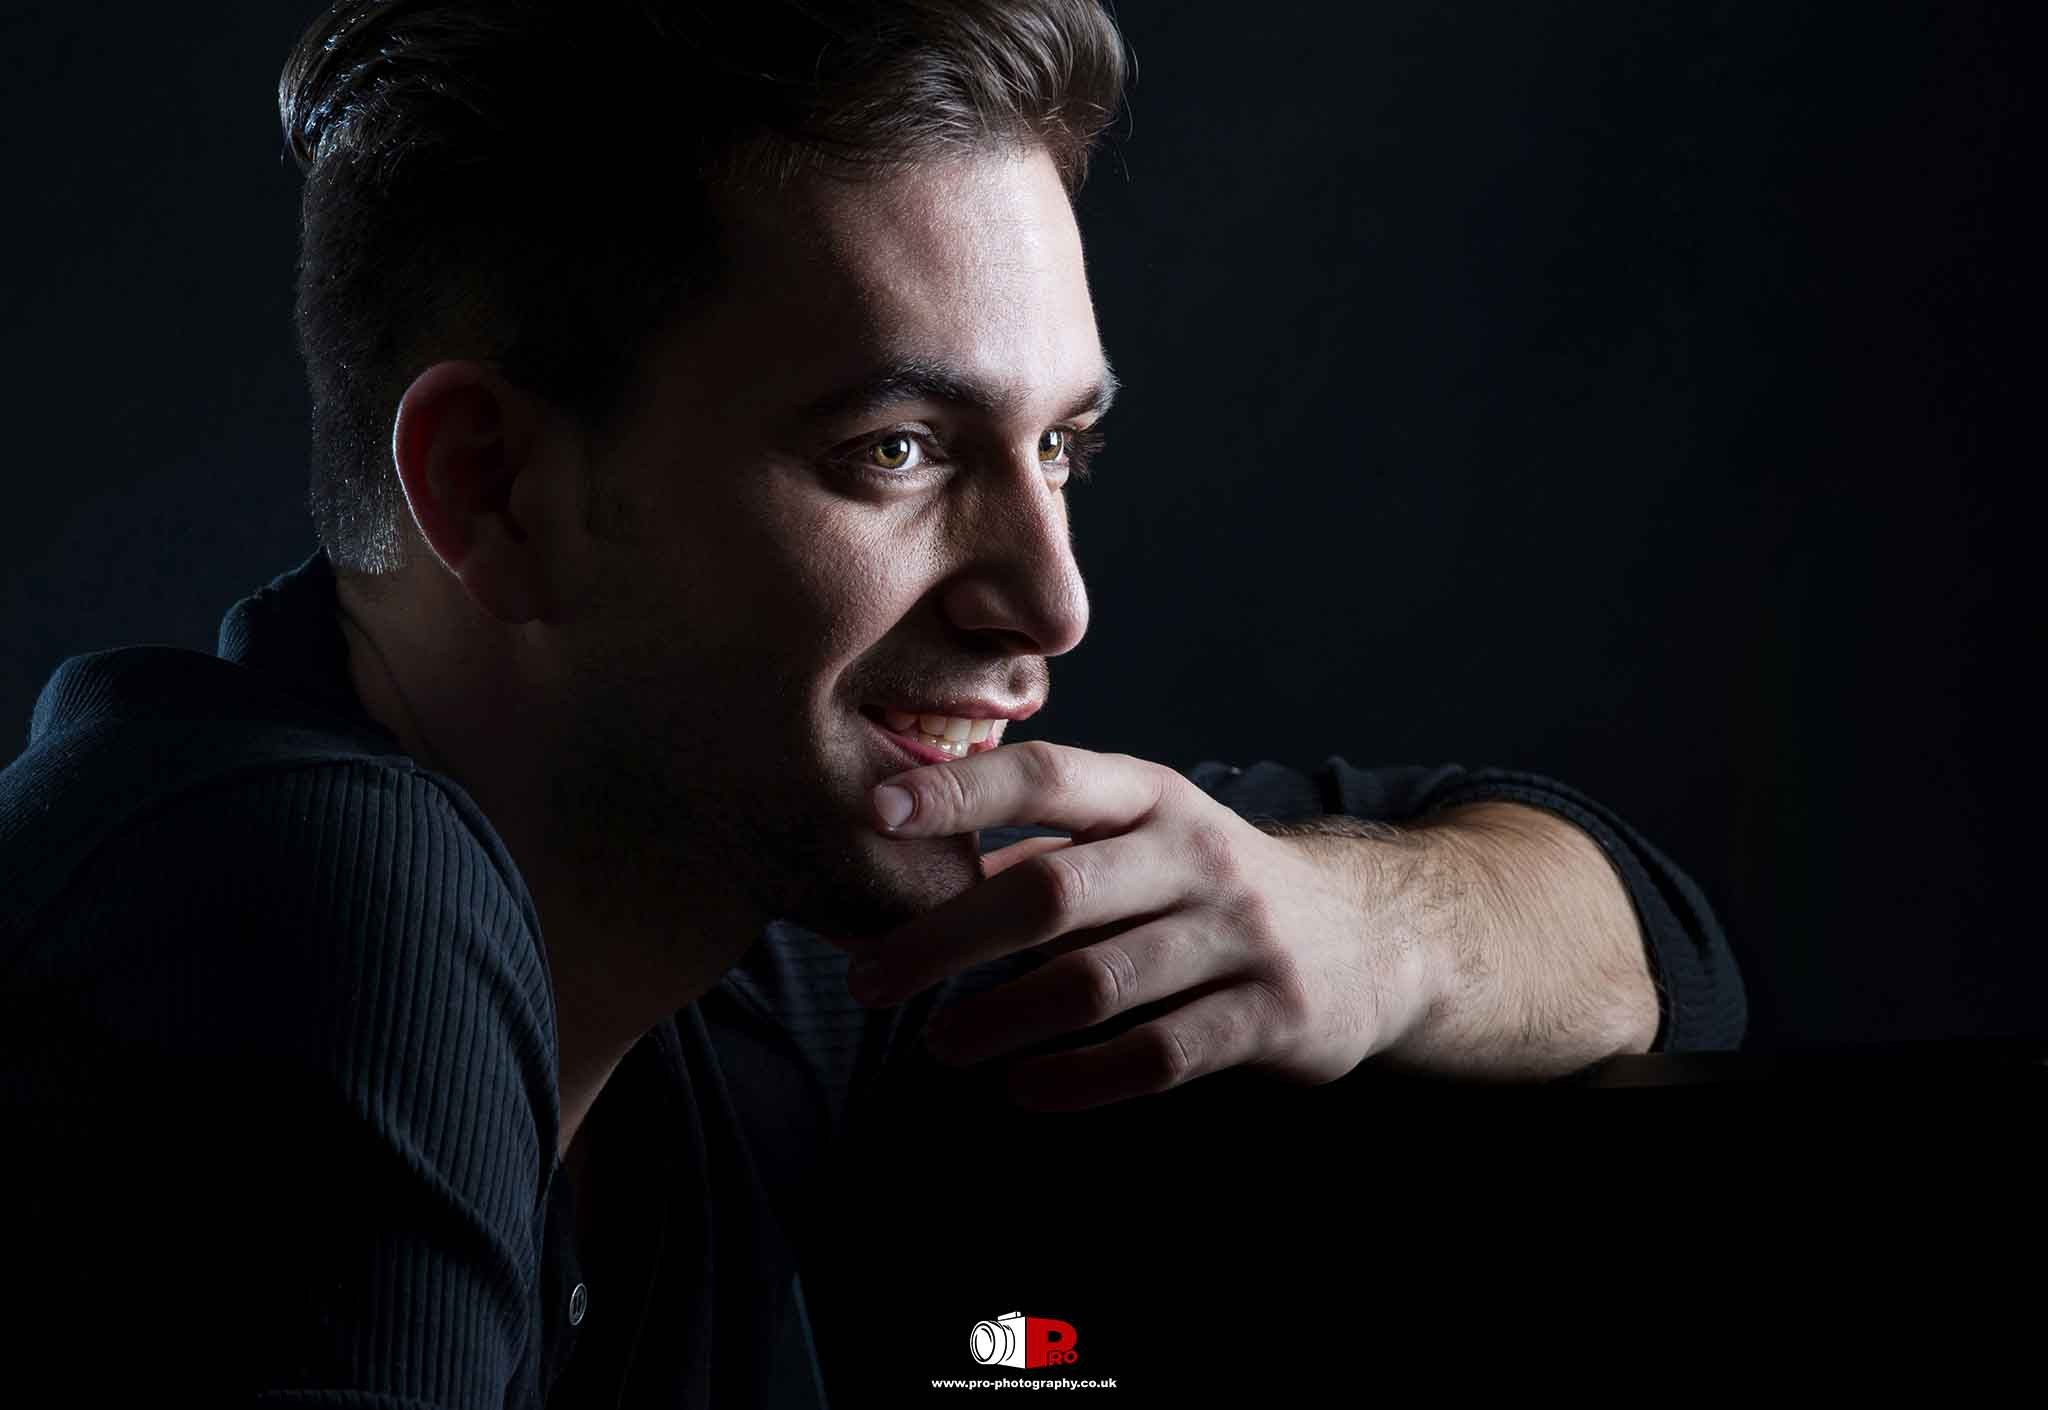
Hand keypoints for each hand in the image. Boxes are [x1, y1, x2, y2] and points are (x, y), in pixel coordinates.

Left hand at [834, 742, 1438, 1110]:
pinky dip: (1080, 1079)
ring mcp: (1239, 936)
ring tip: (939, 1045)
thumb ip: (1045, 849)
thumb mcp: (1145, 837)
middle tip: (867, 980)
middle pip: (1052, 893)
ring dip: (1001, 1019)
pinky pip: (1157, 1055)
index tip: (875, 810)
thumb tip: (913, 867)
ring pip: (1096, 982)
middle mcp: (1196, 854)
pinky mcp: (1270, 1016)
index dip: (961, 791)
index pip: (1047, 776)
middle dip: (944, 939)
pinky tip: (1026, 1087)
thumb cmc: (1211, 884)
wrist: (1372, 936)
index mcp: (1153, 796)